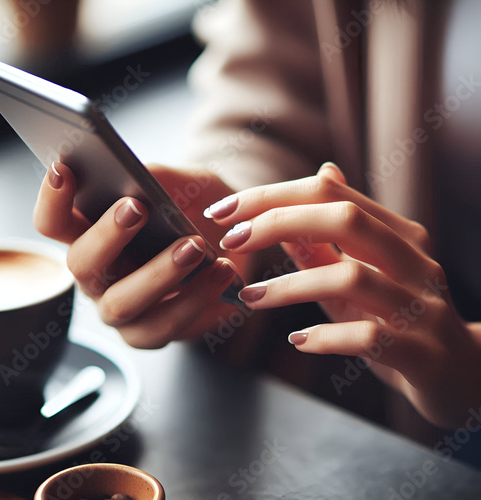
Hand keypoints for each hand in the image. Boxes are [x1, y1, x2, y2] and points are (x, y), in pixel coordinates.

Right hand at [33, 161, 245, 347]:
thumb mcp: (180, 184)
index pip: (55, 222)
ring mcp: (120, 310)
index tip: (63, 170)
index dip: (52, 200)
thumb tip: (137, 176)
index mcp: (90, 237)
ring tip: (194, 246)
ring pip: (121, 302)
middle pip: (80, 264)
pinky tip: (222, 270)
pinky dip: (196, 298)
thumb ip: (155, 178)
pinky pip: (165, 326)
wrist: (230, 239)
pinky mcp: (151, 332)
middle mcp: (97, 277)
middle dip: (107, 236)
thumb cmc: (193, 208)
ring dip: (158, 274)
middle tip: (137, 208)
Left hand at [204, 162, 480, 428]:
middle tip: (231, 241)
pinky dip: (325, 336)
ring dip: (290, 285)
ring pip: (351, 277)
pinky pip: (368, 336)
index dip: (271, 196)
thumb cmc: (394, 318)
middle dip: (277, 222)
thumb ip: (325, 240)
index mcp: (396, 234)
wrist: (460, 374)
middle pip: (344, 219)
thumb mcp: (354, 276)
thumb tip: (303, 187)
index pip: (329, 194)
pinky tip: (298, 339)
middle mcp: (413, 261)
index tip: (224, 210)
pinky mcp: (420, 352)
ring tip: (251, 297)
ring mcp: (420, 305)